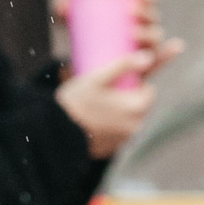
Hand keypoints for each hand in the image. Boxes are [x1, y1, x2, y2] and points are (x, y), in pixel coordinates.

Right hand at [55, 36, 183, 159]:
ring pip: (129, 120)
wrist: (56, 131)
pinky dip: (110, 128)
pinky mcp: (114, 148)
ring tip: (95, 109)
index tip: (114, 84)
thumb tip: (148, 56)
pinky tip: (92, 123)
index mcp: (137, 106)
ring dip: (119, 114)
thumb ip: (124, 65)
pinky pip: (117, 133)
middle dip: (126, 99)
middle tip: (102, 95)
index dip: (132, 84)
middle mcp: (136, 125)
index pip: (148, 90)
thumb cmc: (76, 101)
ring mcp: (125, 139)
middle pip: (139, 106)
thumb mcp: (97, 78)